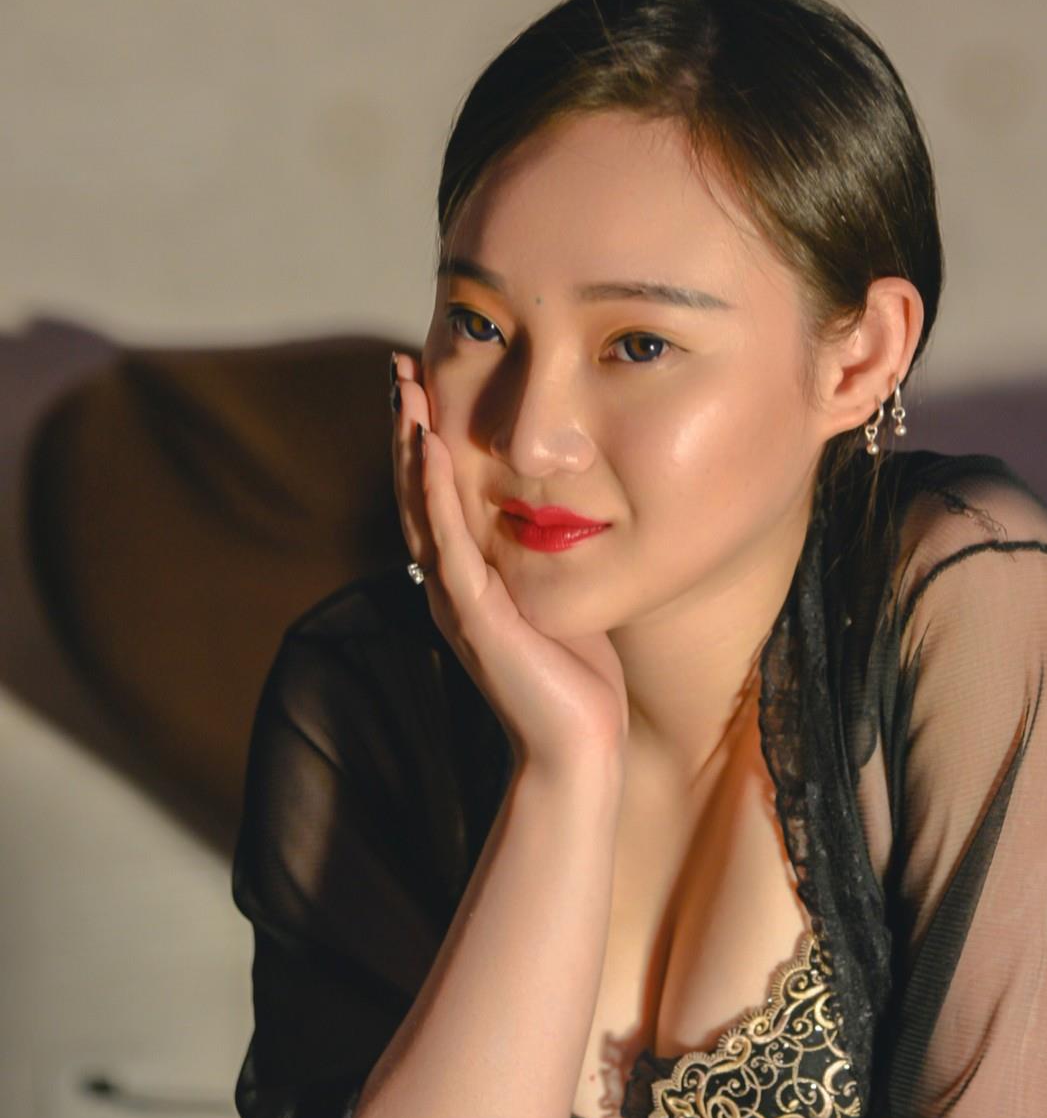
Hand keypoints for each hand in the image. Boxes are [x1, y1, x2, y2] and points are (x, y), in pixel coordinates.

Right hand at [390, 351, 629, 768]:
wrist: (578, 747)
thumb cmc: (576, 681)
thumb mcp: (555, 598)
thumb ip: (545, 560)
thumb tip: (563, 515)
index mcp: (467, 582)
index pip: (435, 499)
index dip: (423, 443)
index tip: (423, 386)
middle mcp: (449, 586)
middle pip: (415, 495)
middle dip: (406, 431)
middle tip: (397, 370)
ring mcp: (456, 601)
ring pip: (421, 510)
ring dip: (410, 447)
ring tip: (403, 390)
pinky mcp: (474, 617)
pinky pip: (449, 544)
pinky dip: (435, 492)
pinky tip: (430, 447)